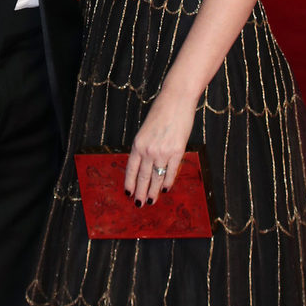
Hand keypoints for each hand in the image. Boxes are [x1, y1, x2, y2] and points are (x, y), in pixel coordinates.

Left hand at [124, 89, 196, 206]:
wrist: (176, 100)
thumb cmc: (161, 113)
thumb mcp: (145, 130)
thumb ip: (144, 147)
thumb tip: (145, 166)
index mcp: (137, 144)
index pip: (131, 169)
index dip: (130, 183)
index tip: (128, 194)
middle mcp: (148, 150)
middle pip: (143, 177)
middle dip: (141, 192)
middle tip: (139, 204)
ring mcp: (163, 152)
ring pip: (157, 177)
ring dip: (154, 191)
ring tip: (151, 201)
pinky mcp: (177, 151)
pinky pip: (171, 171)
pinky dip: (168, 181)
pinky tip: (166, 189)